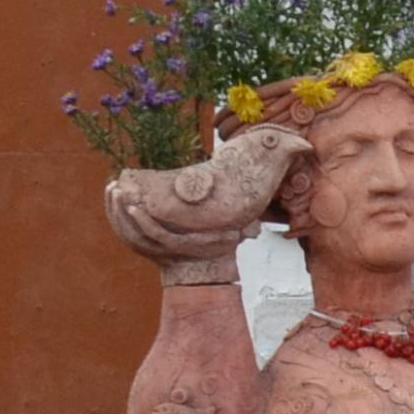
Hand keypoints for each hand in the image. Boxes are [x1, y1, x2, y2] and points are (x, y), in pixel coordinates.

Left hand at [105, 124, 306, 276]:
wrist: (209, 267)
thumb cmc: (230, 228)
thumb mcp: (250, 208)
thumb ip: (271, 174)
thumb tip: (301, 145)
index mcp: (197, 240)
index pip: (164, 233)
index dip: (146, 219)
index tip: (134, 196)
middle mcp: (173, 247)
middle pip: (142, 233)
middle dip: (126, 213)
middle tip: (119, 188)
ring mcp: (157, 251)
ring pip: (130, 235)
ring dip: (117, 213)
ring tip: (113, 187)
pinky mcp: (145, 249)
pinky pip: (124, 236)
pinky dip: (114, 218)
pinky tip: (111, 194)